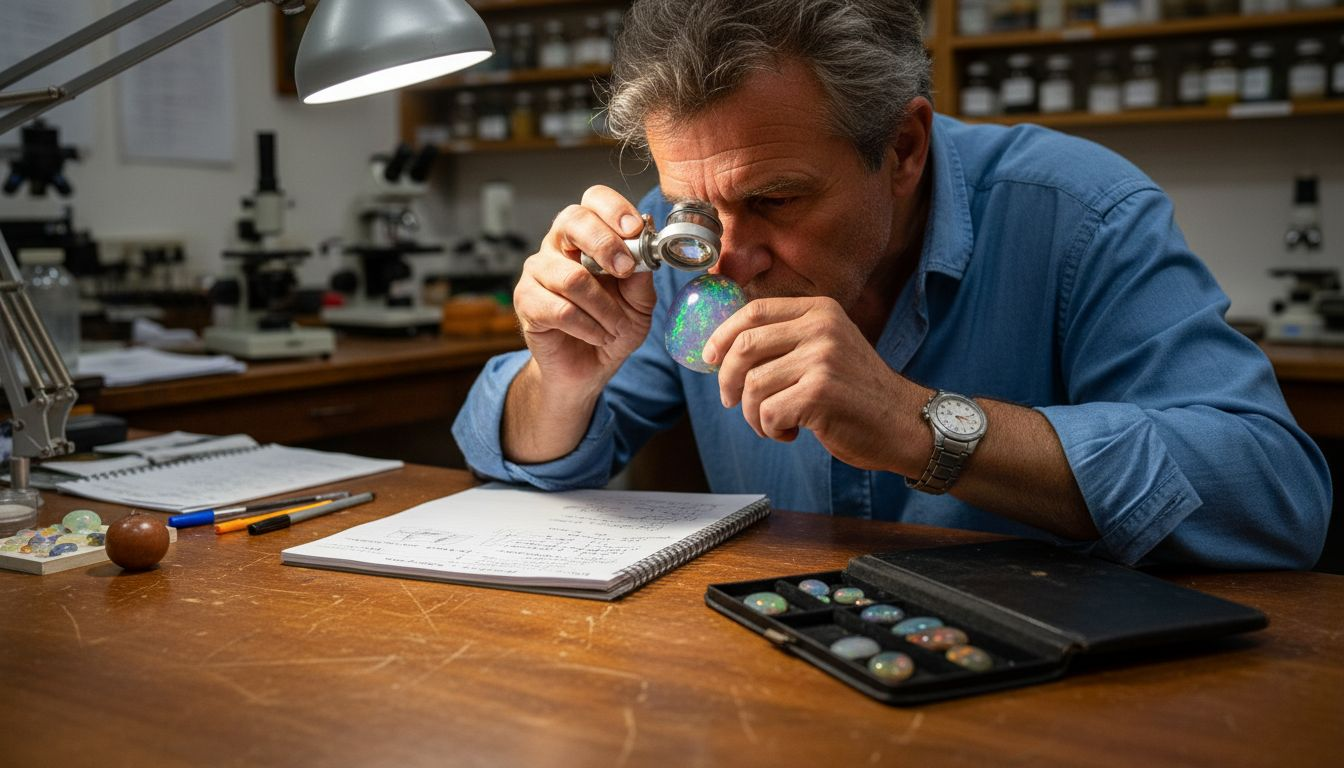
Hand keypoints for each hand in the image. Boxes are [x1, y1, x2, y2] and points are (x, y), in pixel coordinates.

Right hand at [513, 186, 657, 393]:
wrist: (589, 367)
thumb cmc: (613, 326)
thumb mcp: (640, 302)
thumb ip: (642, 276)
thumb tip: (646, 249)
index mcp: (587, 235)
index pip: (593, 199)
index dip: (614, 208)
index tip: (636, 230)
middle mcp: (557, 245)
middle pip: (572, 220)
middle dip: (605, 244)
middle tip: (625, 271)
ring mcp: (537, 271)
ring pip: (572, 277)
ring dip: (604, 307)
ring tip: (616, 326)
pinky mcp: (526, 301)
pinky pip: (561, 310)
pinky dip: (589, 327)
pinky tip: (599, 336)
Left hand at [703, 297, 914, 470]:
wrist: (904, 423)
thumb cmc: (857, 392)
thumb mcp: (827, 348)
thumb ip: (787, 339)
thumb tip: (724, 347)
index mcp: (820, 310)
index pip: (753, 311)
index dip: (722, 336)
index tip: (709, 358)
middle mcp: (821, 327)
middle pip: (744, 346)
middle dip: (727, 379)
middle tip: (731, 400)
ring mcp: (822, 358)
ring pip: (753, 386)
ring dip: (752, 414)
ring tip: (772, 423)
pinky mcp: (821, 393)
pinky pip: (769, 413)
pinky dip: (771, 430)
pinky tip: (791, 432)